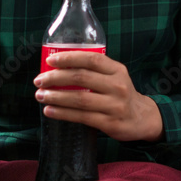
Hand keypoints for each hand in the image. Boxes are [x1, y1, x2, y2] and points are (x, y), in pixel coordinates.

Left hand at [34, 50, 163, 142]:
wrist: (141, 118)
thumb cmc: (121, 94)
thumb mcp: (115, 77)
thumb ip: (95, 72)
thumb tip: (59, 69)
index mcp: (117, 70)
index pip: (91, 59)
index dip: (69, 58)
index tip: (50, 60)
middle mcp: (117, 86)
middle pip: (81, 78)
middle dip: (56, 78)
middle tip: (39, 80)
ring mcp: (114, 105)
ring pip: (79, 99)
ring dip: (56, 97)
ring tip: (40, 96)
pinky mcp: (110, 123)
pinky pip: (82, 117)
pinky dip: (62, 113)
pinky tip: (49, 110)